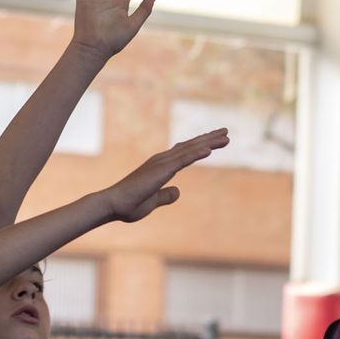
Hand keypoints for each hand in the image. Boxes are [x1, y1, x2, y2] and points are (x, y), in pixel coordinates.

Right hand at [105, 129, 228, 222]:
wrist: (113, 205)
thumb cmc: (129, 205)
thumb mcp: (153, 201)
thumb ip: (166, 196)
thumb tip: (178, 192)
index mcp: (160, 167)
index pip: (184, 153)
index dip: (200, 146)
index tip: (214, 143)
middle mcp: (161, 161)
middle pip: (190, 146)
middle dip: (209, 139)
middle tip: (226, 133)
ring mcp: (161, 164)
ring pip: (190, 150)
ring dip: (208, 143)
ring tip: (226, 136)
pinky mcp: (160, 171)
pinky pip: (182, 160)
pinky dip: (196, 153)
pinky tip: (210, 150)